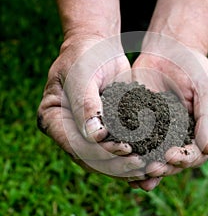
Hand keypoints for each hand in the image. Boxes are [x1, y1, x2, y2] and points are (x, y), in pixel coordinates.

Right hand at [37, 36, 146, 182]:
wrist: (97, 48)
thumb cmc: (85, 56)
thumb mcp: (82, 75)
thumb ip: (85, 104)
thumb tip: (94, 136)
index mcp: (51, 118)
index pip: (73, 143)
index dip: (98, 152)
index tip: (124, 150)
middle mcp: (65, 131)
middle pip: (88, 158)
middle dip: (115, 164)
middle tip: (140, 163)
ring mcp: (83, 134)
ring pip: (102, 160)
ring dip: (124, 167)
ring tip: (147, 167)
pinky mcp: (102, 133)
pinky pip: (113, 151)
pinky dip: (129, 158)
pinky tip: (147, 161)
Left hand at [129, 32, 207, 188]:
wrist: (170, 49)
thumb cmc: (195, 69)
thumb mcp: (207, 91)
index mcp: (196, 133)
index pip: (193, 155)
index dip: (183, 159)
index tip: (171, 156)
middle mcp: (176, 137)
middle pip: (170, 161)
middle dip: (162, 167)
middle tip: (151, 168)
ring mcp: (156, 131)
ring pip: (151, 156)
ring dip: (143, 168)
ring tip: (134, 175)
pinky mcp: (137, 122)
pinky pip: (132, 140)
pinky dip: (127, 151)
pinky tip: (118, 157)